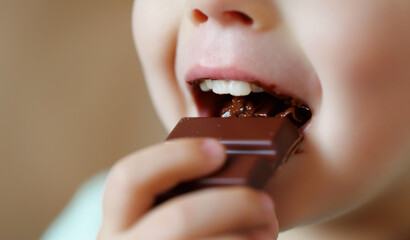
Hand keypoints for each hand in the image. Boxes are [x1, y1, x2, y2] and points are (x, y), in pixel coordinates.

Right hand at [98, 138, 277, 239]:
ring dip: (247, 236)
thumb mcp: (159, 215)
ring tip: (266, 229)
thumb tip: (223, 157)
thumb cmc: (178, 234)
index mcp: (116, 223)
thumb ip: (176, 191)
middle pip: (179, 219)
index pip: (129, 177)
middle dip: (232, 205)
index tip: (219, 150)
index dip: (177, 157)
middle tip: (263, 202)